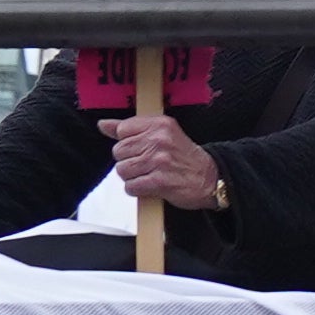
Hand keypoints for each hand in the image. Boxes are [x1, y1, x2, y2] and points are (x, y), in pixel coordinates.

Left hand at [106, 111, 226, 210]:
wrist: (211, 179)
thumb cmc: (185, 158)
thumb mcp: (163, 134)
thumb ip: (131, 128)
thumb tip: (103, 125)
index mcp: (160, 124)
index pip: (122, 130)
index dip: (129, 142)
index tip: (143, 148)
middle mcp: (159, 140)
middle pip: (119, 152)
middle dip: (130, 161)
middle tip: (149, 164)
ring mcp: (159, 161)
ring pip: (122, 170)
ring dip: (133, 177)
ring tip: (150, 175)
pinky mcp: (159, 181)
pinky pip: (131, 187)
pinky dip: (138, 189)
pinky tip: (151, 186)